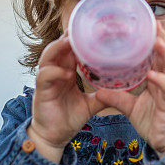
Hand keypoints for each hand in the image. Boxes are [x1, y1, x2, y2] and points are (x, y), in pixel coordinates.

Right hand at [29, 34, 107, 155]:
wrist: (54, 137)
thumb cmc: (69, 118)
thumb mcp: (90, 104)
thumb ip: (104, 96)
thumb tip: (124, 90)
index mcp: (66, 71)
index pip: (71, 49)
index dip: (79, 39)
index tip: (94, 29)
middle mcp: (56, 71)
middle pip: (59, 47)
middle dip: (69, 37)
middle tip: (82, 27)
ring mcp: (47, 80)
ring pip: (48, 56)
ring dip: (58, 48)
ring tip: (71, 42)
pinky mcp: (41, 91)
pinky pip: (45, 76)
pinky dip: (55, 72)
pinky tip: (67, 74)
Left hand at [95, 21, 164, 154]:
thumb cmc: (152, 121)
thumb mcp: (130, 108)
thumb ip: (117, 98)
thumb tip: (97, 91)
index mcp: (158, 77)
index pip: (156, 53)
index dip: (152, 38)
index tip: (144, 23)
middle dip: (161, 37)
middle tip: (153, 22)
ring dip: (164, 52)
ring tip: (156, 41)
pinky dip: (161, 80)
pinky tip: (152, 74)